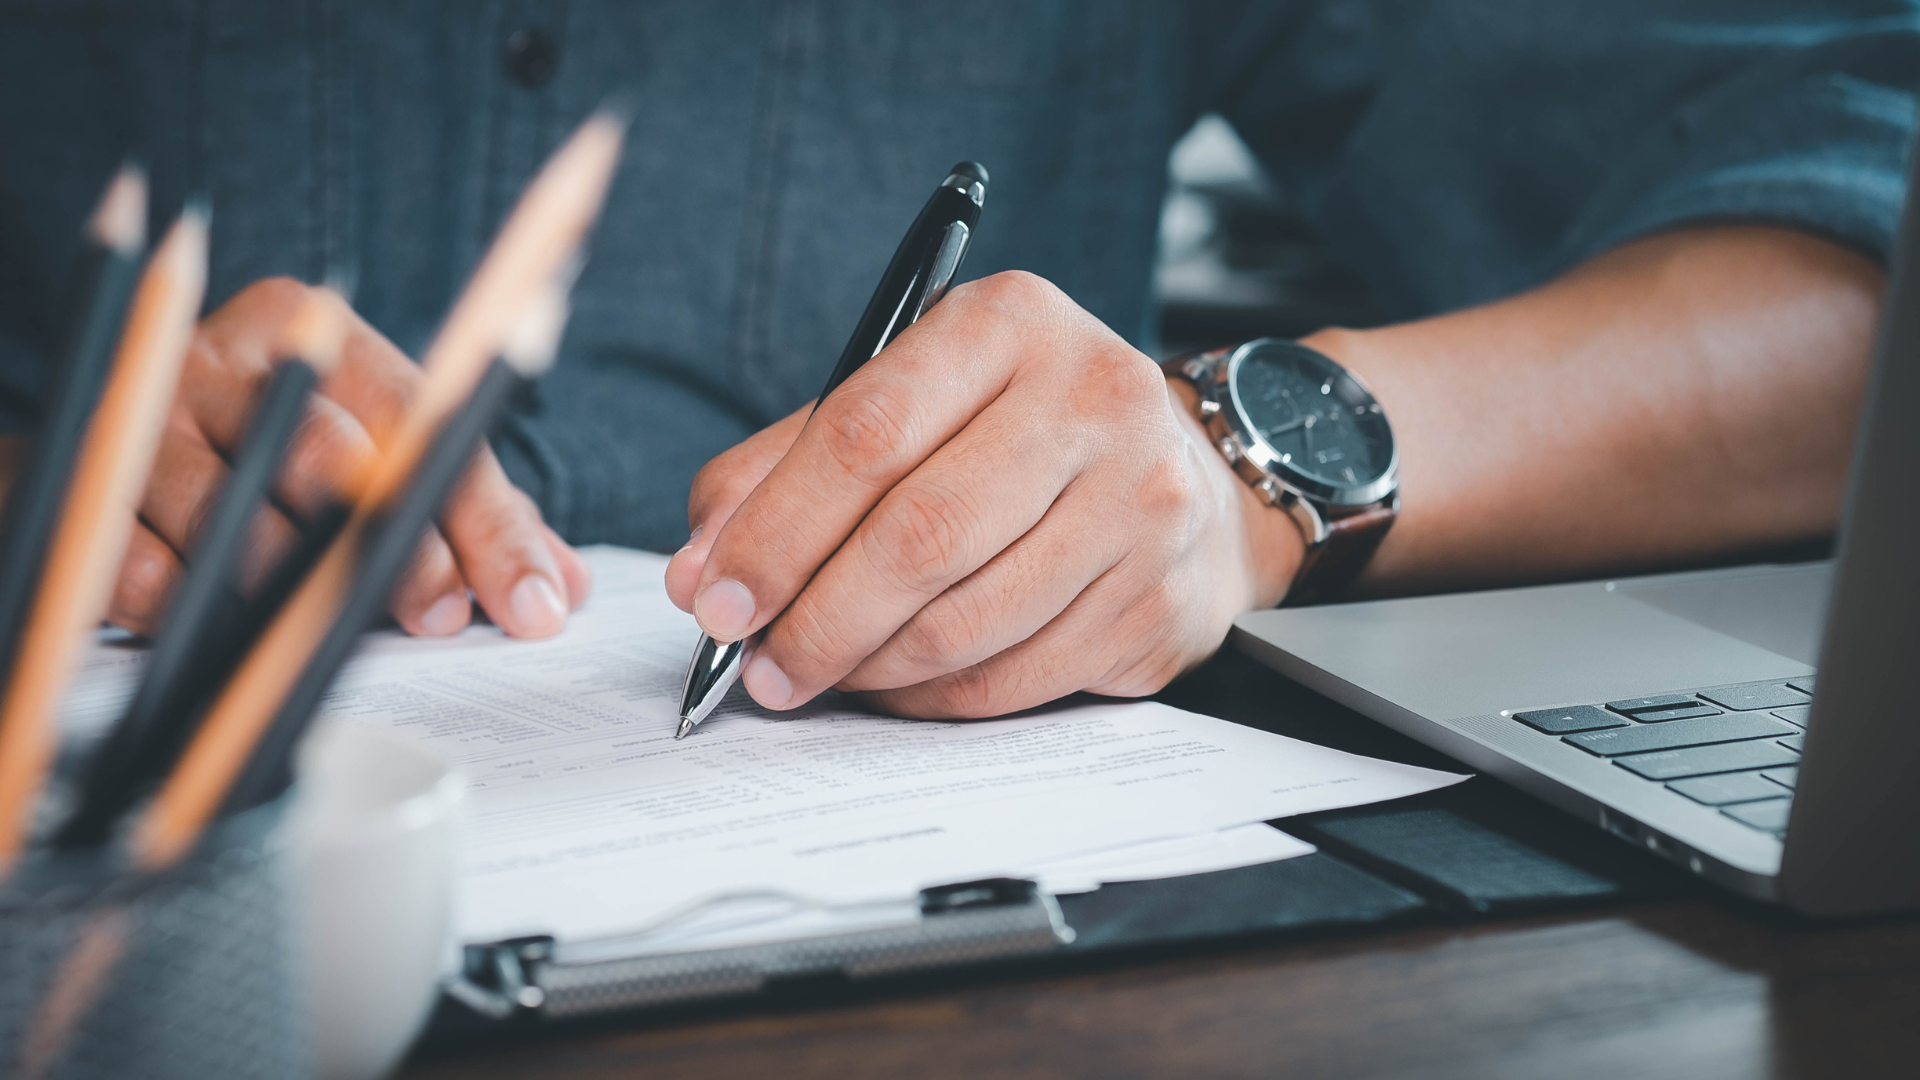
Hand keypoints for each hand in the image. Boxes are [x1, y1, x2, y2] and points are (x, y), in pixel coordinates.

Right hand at [107, 277, 589, 636]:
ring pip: (230, 512)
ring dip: (293, 592)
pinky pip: (139, 564)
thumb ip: (470, 515)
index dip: (484, 519)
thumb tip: (561, 585)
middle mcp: (228, 359)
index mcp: (316, 334)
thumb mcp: (376, 459)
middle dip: (396, 554)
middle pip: (327, 456)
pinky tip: (226, 638)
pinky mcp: (64, 476)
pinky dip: (191, 614)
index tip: (531, 602)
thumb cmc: (271, 459)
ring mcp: (141, 414)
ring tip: (327, 638)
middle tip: (439, 622)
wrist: (106, 437)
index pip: (425, 420)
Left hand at [665, 271, 1302, 718]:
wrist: (1189, 479)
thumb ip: (788, 468)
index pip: (867, 432)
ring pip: (966, 624)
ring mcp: (1141, 504)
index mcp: (1010, 323)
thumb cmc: (1015, 436)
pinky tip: (896, 686)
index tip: (714, 597)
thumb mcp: (907, 403)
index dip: (777, 529)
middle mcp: (1092, 400)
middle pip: (920, 536)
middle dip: (817, 619)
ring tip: (820, 675)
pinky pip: (1013, 679)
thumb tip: (700, 572)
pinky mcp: (1157, 601)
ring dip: (870, 669)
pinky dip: (933, 699)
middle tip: (761, 666)